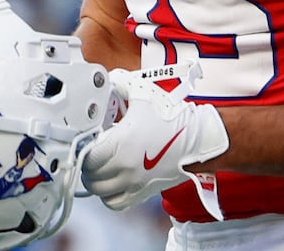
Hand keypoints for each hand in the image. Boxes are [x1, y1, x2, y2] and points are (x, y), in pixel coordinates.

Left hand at [81, 64, 229, 217]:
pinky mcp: (142, 192)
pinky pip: (116, 203)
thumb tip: (113, 80)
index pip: (87, 156)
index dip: (85, 148)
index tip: (88, 142)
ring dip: (96, 181)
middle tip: (93, 154)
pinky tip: (113, 183)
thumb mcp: (144, 94)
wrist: (198, 139)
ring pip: (100, 191)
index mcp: (119, 144)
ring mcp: (133, 182)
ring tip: (100, 169)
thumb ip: (123, 85)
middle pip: (90, 175)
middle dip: (89, 165)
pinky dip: (109, 196)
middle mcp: (123, 167)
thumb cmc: (173, 119)